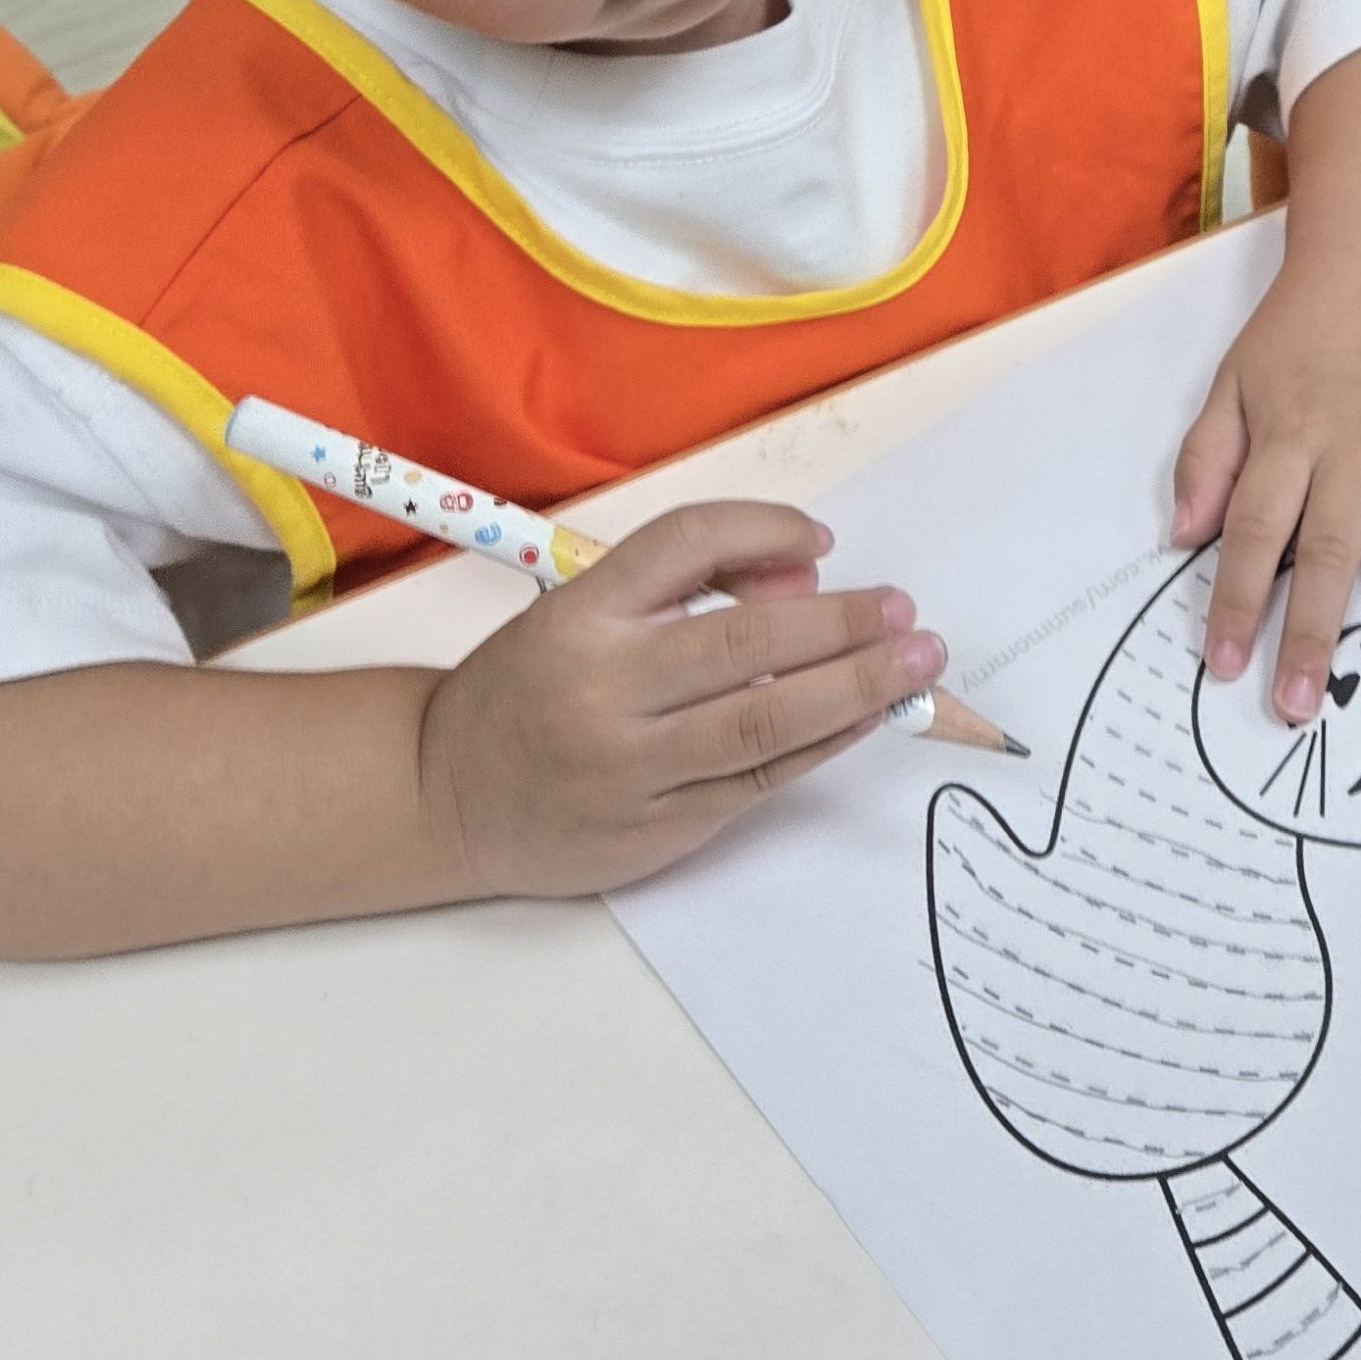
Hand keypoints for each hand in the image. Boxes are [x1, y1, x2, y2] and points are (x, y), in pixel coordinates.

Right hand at [414, 501, 937, 896]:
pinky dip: (821, 744)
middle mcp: (603, 689)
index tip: (824, 539)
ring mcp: (629, 768)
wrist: (446, 794)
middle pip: (743, 643)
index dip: (765, 529)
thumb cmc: (536, 686)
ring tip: (915, 664)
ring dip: (853, 688)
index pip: (686, 543)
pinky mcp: (656, 830)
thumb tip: (806, 576)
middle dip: (840, 624)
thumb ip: (686, 584)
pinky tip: (864, 716)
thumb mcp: (584, 610)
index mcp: (580, 615)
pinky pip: (757, 783)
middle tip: (905, 613)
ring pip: (762, 724)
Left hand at [1173, 252, 1360, 724]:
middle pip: (1328, 550)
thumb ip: (1205, 458)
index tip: (1223, 664)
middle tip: (1299, 707)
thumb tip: (1183, 535)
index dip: (1234, 598)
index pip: (1253, 529)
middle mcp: (1354, 449)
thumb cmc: (1298, 331)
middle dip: (1311, 631)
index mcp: (1289, 438)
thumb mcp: (1231, 382)